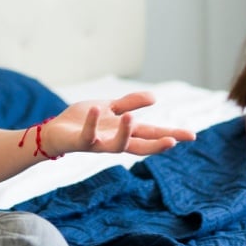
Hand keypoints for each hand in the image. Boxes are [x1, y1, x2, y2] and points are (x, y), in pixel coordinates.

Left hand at [42, 92, 195, 157]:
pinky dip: (92, 123)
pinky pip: (88, 135)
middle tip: (174, 141)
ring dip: (125, 132)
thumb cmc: (82, 121)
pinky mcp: (80, 142)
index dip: (171, 135)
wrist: (54, 132)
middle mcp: (114, 141)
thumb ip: (130, 104)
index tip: (192, 136)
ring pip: (116, 145)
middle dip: (157, 144)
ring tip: (132, 118)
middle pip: (140, 146)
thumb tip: (155, 99)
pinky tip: (98, 109)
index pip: (152, 134)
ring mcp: (98, 143)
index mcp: (123, 132)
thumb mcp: (110, 108)